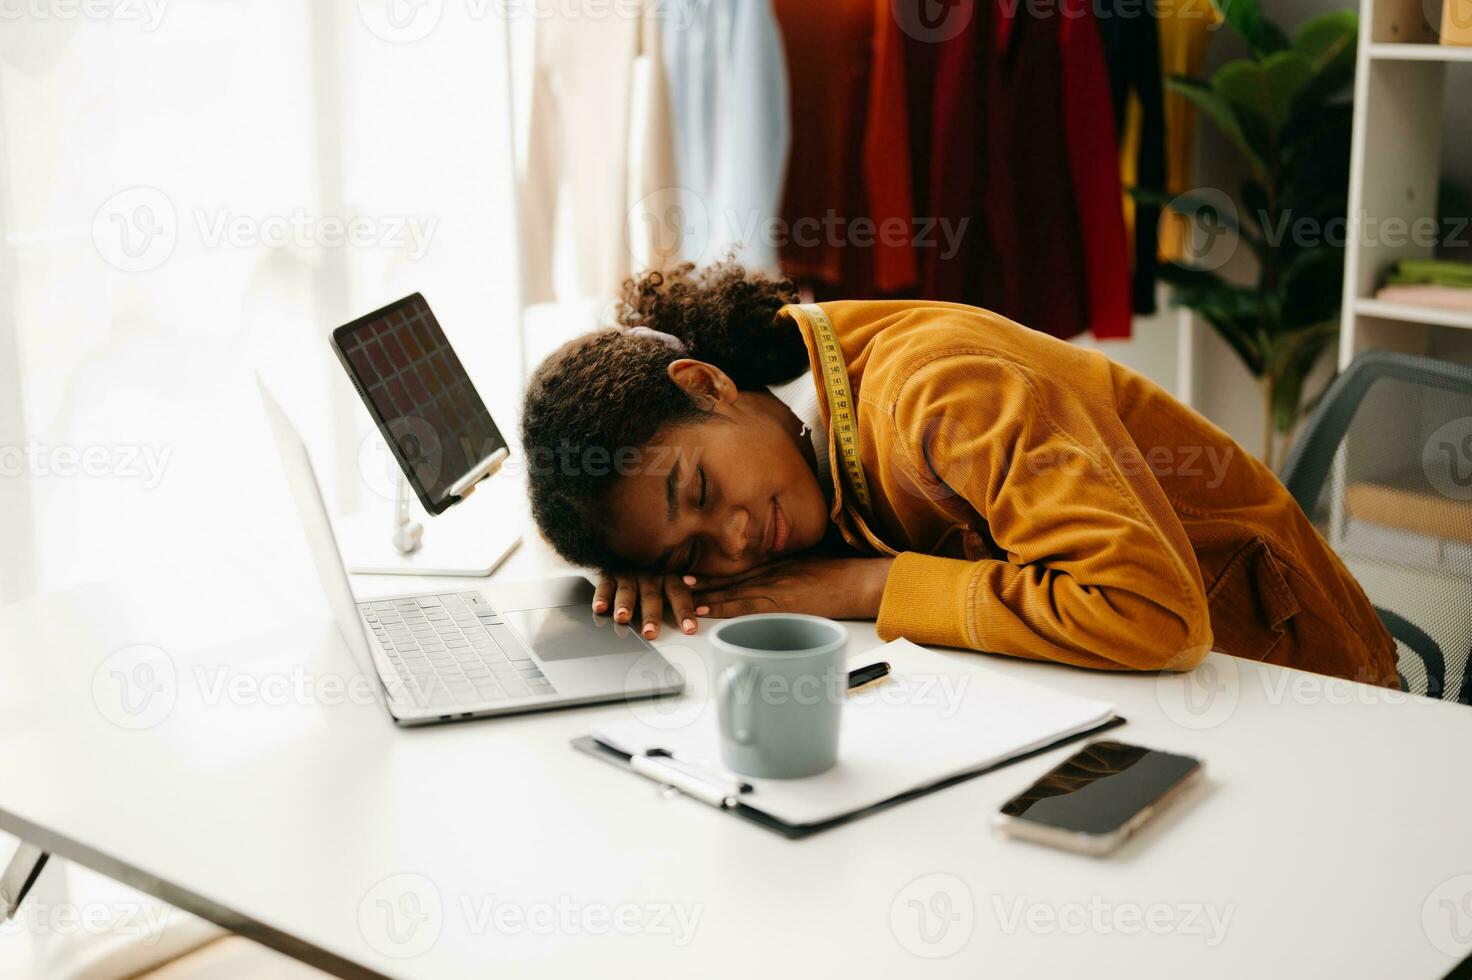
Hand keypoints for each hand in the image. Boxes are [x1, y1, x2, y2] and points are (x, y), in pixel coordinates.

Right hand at [592, 571, 699, 639]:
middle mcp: (649, 575)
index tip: (689, 629)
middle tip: (650, 633)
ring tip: (623, 618)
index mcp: (668, 576)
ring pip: (628, 590)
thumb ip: (681, 599)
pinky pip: (605, 585)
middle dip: (651, 615)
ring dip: (625, 605)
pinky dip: (602, 596)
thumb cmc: (656, 575)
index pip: (679, 594)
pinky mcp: (609, 574)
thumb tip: (697, 624)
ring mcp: (629, 573)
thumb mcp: (671, 582)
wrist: (627, 550)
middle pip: (652, 596)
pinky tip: (600, 607)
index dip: (684, 611)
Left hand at [686, 556, 894, 620]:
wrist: (857, 582)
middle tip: (678, 580)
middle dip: (704, 580)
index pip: (740, 568)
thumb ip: (789, 572)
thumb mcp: (809, 567)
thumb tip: (778, 581)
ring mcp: (773, 587)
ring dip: (706, 593)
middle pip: (730, 576)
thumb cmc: (840, 576)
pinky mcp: (779, 603)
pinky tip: (707, 610)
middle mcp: (770, 572)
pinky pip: (745, 605)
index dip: (715, 570)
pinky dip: (723, 607)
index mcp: (777, 563)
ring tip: (683, 594)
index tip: (695, 570)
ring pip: (732, 590)